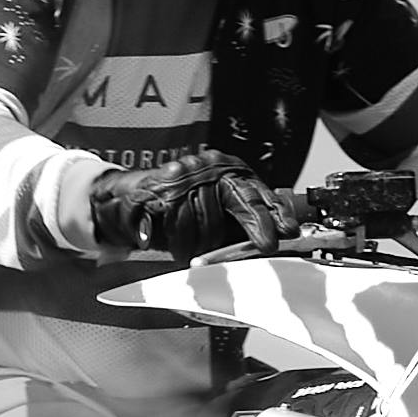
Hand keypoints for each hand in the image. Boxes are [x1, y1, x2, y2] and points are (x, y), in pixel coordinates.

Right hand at [72, 151, 290, 266]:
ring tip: (190, 247)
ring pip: (203, 222)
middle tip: (256, 248)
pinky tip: (171, 242)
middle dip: (251, 227)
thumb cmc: (180, 207)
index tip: (288, 231)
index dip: (274, 213)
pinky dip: (175, 243)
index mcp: (227, 171)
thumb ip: (242, 220)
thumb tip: (277, 236)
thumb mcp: (216, 209)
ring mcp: (180, 178)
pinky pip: (173, 227)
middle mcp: (206, 168)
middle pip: (237, 201)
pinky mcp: (154, 192)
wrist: (129, 199)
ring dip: (198, 244)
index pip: (256, 191)